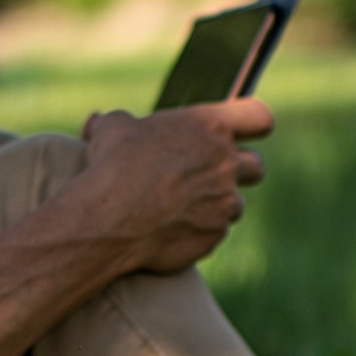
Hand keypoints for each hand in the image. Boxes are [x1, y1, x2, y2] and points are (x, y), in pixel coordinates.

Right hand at [77, 100, 273, 273]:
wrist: (109, 219)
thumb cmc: (111, 166)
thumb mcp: (112, 128)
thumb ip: (121, 123)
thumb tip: (97, 123)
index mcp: (209, 128)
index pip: (259, 117)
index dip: (254, 123)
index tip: (244, 131)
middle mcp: (225, 166)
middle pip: (256, 167)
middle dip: (240, 171)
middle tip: (214, 175)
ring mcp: (224, 205)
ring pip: (234, 206)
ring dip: (217, 206)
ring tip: (184, 207)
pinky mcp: (213, 237)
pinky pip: (214, 234)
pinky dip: (198, 232)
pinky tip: (172, 229)